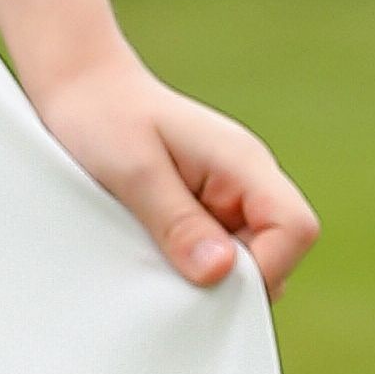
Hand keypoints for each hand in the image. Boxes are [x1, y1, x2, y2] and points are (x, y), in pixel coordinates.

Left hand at [28, 52, 318, 296]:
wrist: (79, 90)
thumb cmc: (103, 118)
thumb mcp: (134, 171)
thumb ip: (178, 221)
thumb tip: (222, 272)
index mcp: (243, 163)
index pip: (295, 228)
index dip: (266, 267)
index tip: (207, 283)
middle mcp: (246, 183)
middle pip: (278, 253)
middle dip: (233, 281)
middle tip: (172, 282)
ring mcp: (227, 200)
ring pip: (246, 261)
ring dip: (207, 277)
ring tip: (154, 264)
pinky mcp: (204, 214)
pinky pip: (215, 257)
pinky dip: (189, 269)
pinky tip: (150, 259)